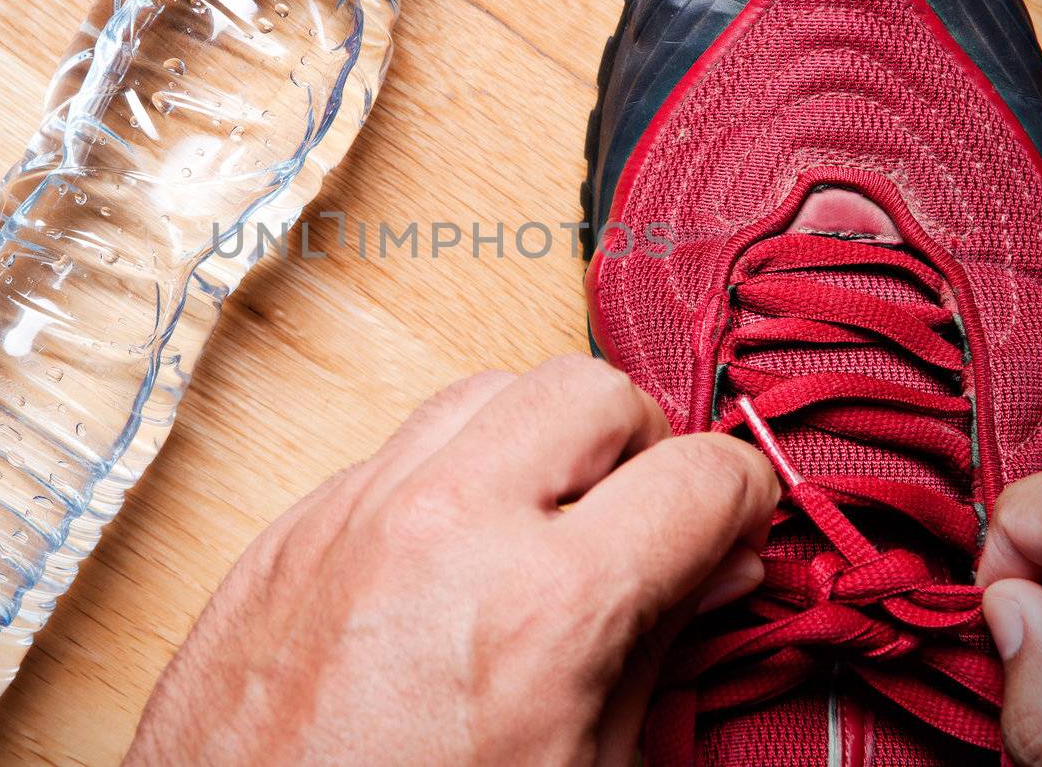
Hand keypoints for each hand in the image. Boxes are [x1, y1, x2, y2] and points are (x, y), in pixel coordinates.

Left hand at [125, 355, 777, 764]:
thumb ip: (660, 651)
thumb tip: (717, 565)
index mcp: (544, 607)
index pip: (700, 476)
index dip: (742, 501)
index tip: (731, 527)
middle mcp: (450, 528)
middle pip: (593, 390)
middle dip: (642, 444)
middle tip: (639, 518)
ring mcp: (361, 511)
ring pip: (493, 390)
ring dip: (542, 437)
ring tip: (548, 520)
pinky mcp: (299, 523)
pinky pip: (404, 440)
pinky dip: (455, 469)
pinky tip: (460, 546)